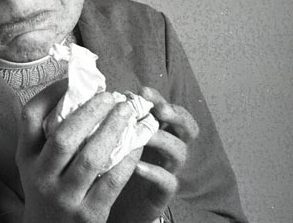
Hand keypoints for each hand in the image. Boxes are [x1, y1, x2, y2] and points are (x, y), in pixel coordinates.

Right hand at [17, 80, 143, 222]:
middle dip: (90, 112)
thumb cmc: (48, 188)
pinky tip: (137, 143)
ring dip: (112, 130)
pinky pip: (111, 182)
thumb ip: (48, 133)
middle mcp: (40, 176)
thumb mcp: (36, 162)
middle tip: (110, 96)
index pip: (30, 117)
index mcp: (26, 157)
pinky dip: (126, 159)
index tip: (72, 80)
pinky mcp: (88, 215)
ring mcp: (64, 197)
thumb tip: (76, 89)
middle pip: (64, 137)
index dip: (50, 93)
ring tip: (127, 113)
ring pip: (91, 158)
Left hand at [107, 86, 199, 222]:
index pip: (169, 109)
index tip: (143, 90)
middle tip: (160, 110)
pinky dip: (155, 172)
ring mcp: (169, 169)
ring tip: (143, 136)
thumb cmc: (117, 161)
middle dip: (176, 115)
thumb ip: (118, 118)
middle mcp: (168, 146)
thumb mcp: (118, 135)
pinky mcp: (163, 193)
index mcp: (159, 129)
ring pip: (180, 151)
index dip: (160, 98)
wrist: (114, 201)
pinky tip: (137, 166)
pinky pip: (168, 181)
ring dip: (162, 140)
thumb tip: (106, 95)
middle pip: (187, 127)